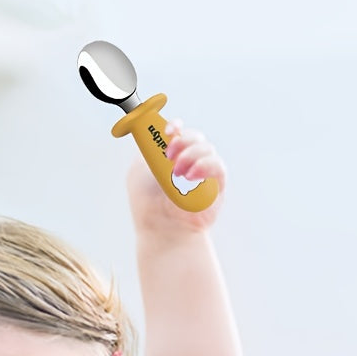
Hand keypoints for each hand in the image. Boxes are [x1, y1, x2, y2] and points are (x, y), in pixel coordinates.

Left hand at [125, 119, 225, 237]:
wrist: (161, 228)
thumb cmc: (148, 205)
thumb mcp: (138, 172)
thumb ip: (147, 148)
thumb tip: (155, 130)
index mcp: (171, 157)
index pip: (179, 133)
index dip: (175, 126)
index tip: (169, 129)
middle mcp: (189, 162)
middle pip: (195, 136)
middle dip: (183, 140)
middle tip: (169, 154)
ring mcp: (204, 172)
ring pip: (207, 148)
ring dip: (190, 155)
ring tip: (176, 172)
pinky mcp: (218, 185)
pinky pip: (218, 165)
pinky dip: (205, 165)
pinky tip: (191, 176)